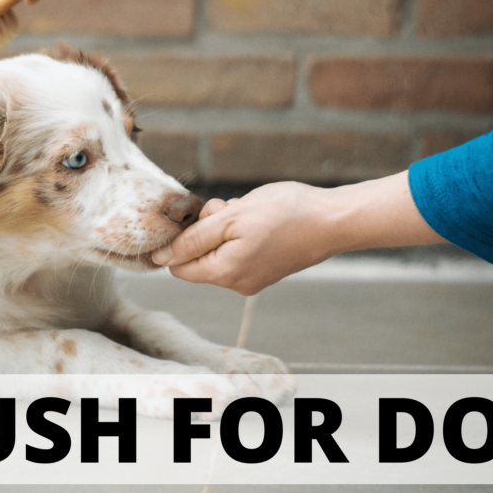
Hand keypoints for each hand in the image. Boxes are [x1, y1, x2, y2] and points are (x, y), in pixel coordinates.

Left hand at [151, 182, 333, 295]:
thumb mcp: (231, 219)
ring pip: (218, 249)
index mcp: (224, 273)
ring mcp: (252, 278)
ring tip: (248, 212)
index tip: (203, 215)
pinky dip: (241, 231)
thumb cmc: (284, 214)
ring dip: (225, 226)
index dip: (181, 237)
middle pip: (198, 256)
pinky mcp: (265, 269)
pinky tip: (260, 219)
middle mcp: (236, 283)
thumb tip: (159, 258)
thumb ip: (192, 239)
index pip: (177, 265)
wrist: (333, 220)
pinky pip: (237, 250)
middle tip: (230, 209)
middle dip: (206, 228)